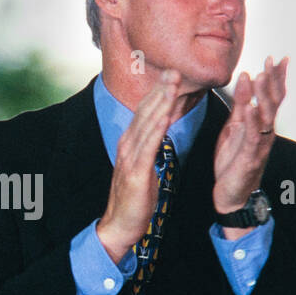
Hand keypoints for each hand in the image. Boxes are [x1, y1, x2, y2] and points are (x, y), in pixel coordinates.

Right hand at [95, 70, 180, 261]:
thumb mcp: (143, 169)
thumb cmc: (135, 200)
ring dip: (161, 100)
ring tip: (173, 82)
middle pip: (145, 111)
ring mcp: (130, 156)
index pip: (145, 113)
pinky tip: (168, 112)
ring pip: (148, 122)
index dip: (158, 93)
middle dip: (161, 89)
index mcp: (130, 144)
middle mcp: (127, 145)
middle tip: (175, 69)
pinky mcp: (137, 171)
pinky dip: (159, 125)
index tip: (172, 75)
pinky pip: (150, 143)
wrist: (120, 225)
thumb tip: (158, 134)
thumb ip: (149, 149)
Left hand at [213, 56, 286, 233]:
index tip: (278, 58)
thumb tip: (245, 78)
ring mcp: (260, 144)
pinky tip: (249, 107)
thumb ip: (240, 105)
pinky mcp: (251, 156)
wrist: (231, 194)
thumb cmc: (234, 160)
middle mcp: (265, 131)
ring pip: (266, 116)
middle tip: (273, 60)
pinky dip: (251, 120)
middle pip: (273, 102)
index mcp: (261, 123)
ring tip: (261, 76)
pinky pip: (252, 136)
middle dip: (273, 80)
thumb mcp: (234, 127)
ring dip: (264, 96)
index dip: (276, 77)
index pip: (272, 96)